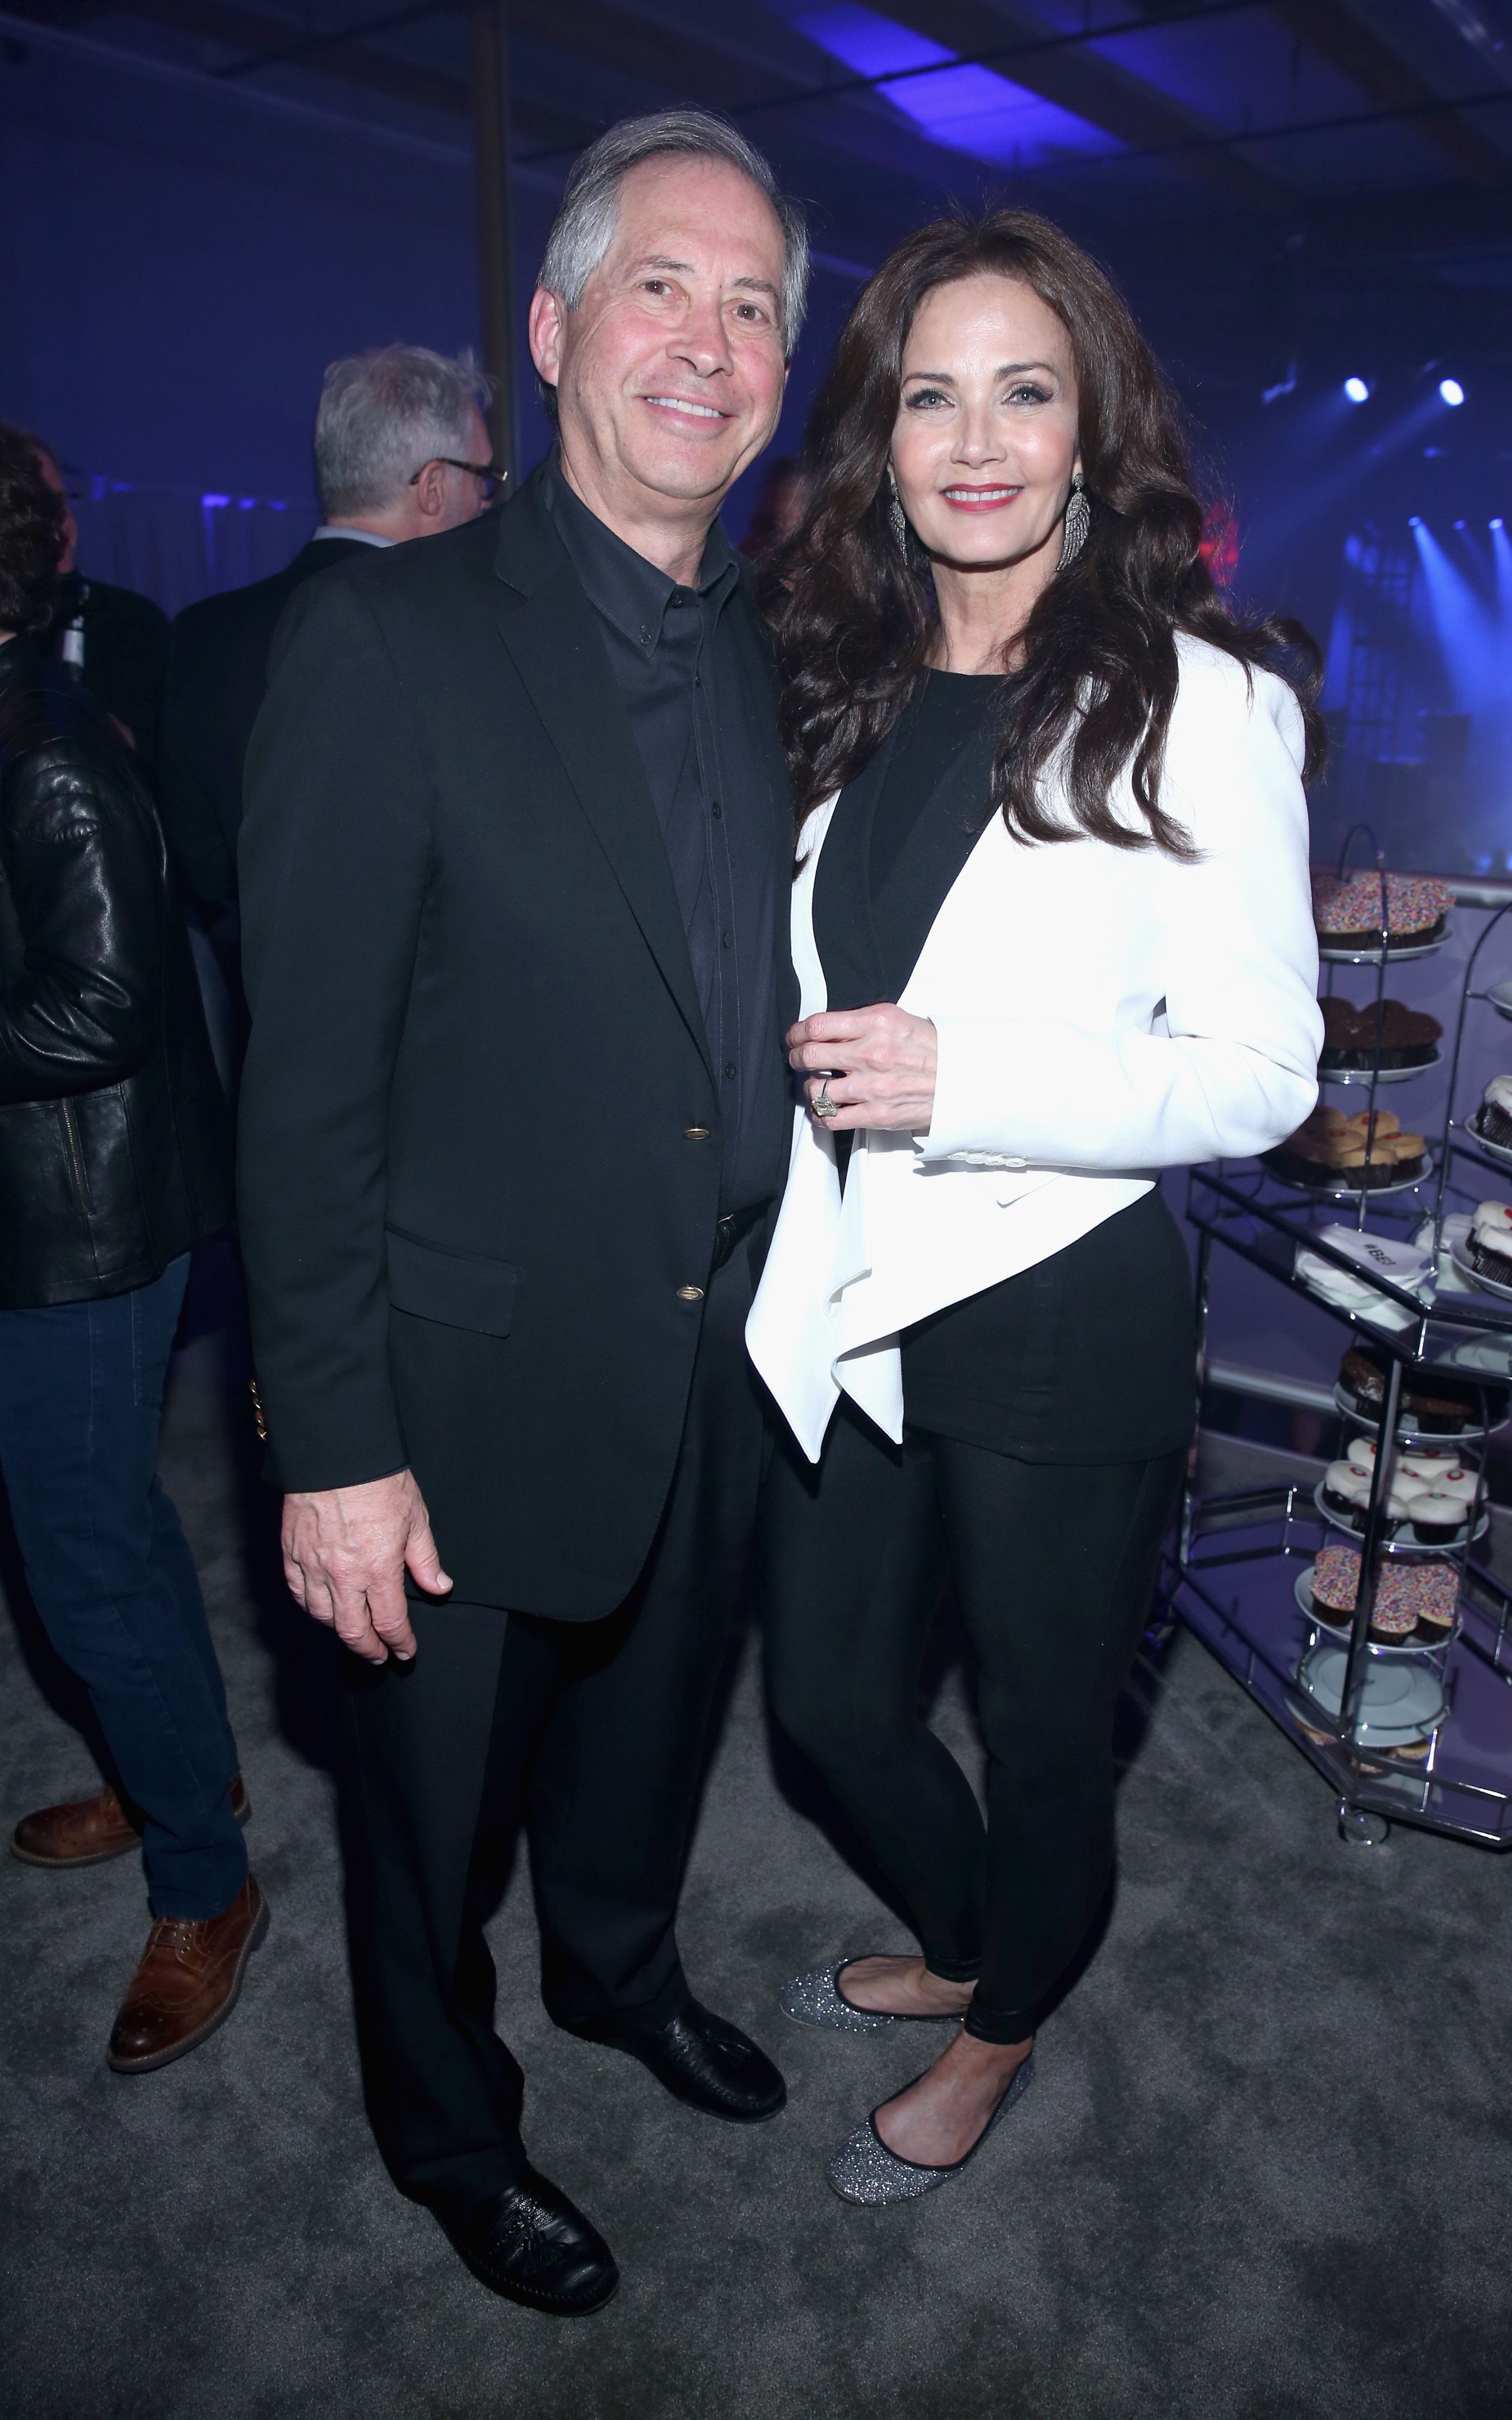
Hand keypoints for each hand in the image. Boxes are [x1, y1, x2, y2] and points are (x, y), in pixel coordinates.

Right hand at [281, 1470, 451, 1665]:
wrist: (336, 1452)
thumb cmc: (378, 1480)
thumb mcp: (416, 1519)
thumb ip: (426, 1560)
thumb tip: (440, 1587)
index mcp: (378, 1569)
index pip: (390, 1622)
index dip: (399, 1642)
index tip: (405, 1651)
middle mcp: (343, 1575)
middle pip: (352, 1631)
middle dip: (368, 1649)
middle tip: (378, 1656)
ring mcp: (313, 1566)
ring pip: (322, 1617)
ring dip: (340, 1631)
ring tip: (353, 1634)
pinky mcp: (291, 1553)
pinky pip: (298, 1593)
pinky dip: (310, 1608)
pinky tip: (320, 1609)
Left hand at [787, 1004, 937, 1132]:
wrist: (960, 1078)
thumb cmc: (930, 1048)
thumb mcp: (897, 1019)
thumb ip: (861, 1021)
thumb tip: (826, 1029)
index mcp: (876, 1023)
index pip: (817, 1026)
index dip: (797, 1033)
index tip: (795, 1037)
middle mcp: (871, 1053)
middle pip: (809, 1056)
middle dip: (796, 1058)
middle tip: (798, 1059)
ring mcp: (872, 1086)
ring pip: (815, 1090)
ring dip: (810, 1089)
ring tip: (816, 1086)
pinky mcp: (876, 1113)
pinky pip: (832, 1119)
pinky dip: (821, 1116)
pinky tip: (825, 1110)